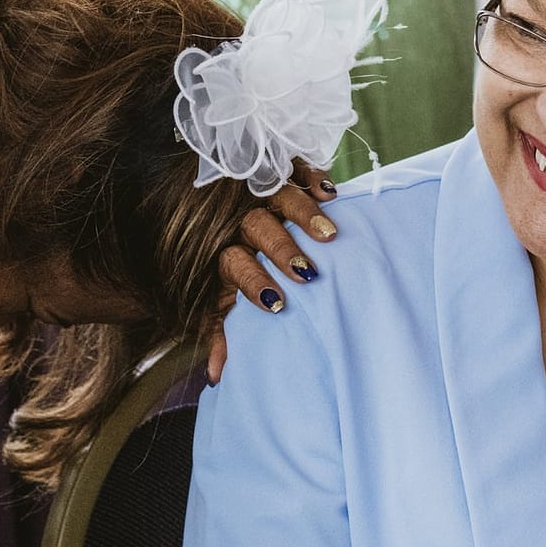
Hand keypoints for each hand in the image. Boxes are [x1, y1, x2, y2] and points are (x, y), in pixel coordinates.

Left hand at [205, 165, 338, 383]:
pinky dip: (311, 177)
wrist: (215, 216)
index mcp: (225, 251)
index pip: (236, 264)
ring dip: (304, 215)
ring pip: (280, 197)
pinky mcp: (278, 172)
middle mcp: (240, 220)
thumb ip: (222, 334)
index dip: (254, 282)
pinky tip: (330, 192)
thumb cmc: (233, 271)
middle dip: (282, 250)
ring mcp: (259, 193)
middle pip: (259, 229)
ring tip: (329, 234)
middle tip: (307, 272)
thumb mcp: (221, 301)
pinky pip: (293, 168)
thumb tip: (214, 378)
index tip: (277, 304)